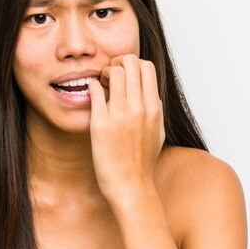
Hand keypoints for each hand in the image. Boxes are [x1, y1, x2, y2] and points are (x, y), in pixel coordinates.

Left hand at [88, 54, 165, 202]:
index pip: (146, 66)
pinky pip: (94, 91)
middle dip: (117, 62)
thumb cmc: (143, 161)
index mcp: (154, 108)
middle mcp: (139, 108)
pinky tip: (92, 94)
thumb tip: (148, 94)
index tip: (123, 74)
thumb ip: (154, 109)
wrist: (131, 186)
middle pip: (130, 62)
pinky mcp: (101, 124)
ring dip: (104, 72)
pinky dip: (92, 86)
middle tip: (108, 75)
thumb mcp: (157, 131)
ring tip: (101, 86)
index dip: (133, 63)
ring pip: (113, 72)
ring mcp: (120, 115)